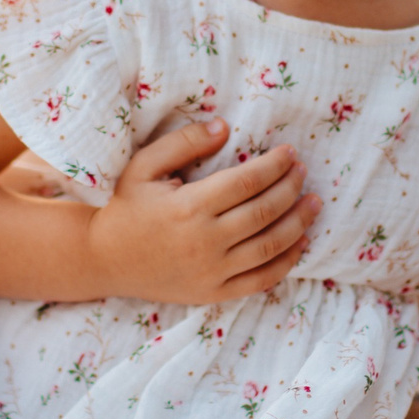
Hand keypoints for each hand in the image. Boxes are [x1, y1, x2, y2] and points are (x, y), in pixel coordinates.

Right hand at [86, 120, 320, 304]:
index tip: (290, 153)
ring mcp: (211, 271)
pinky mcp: (214, 292)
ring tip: (314, 203)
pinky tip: (300, 242)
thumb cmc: (126, 208)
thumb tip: (224, 126)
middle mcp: (204, 241)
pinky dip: (286, 262)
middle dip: (291, 188)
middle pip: (264, 212)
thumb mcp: (144, 166)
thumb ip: (183, 143)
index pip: (247, 182)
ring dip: (298, 223)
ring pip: (270, 246)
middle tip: (303, 172)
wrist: (104, 260)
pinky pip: (261, 280)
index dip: (274, 165)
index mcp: (188, 207)